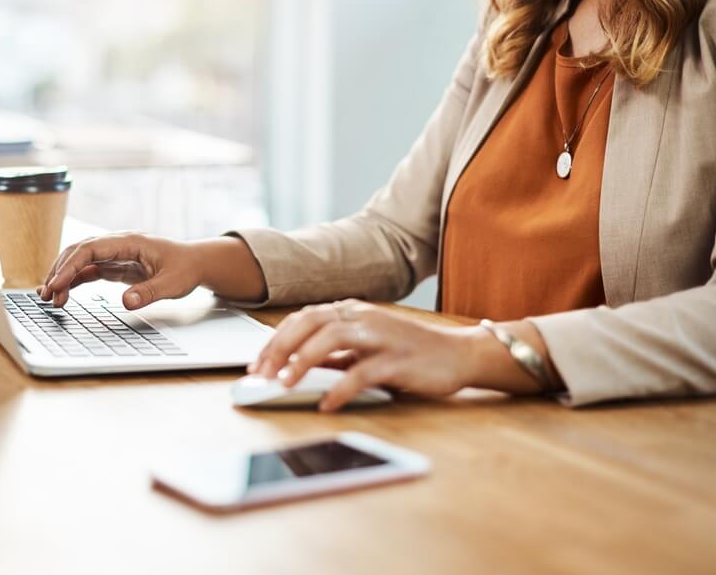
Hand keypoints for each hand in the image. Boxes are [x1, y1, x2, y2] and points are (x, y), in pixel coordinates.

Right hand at [39, 233, 202, 308]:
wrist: (195, 263)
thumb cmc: (185, 269)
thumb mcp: (172, 284)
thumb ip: (150, 292)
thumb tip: (127, 302)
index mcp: (130, 242)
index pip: (91, 249)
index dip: (71, 266)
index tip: (57, 284)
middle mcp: (118, 244)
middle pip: (79, 251)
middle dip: (59, 271)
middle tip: (47, 296)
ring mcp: (115, 254)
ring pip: (80, 260)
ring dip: (63, 276)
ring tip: (50, 298)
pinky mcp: (115, 265)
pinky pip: (88, 269)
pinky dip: (74, 280)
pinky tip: (63, 293)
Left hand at [249, 299, 485, 410]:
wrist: (459, 354)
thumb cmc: (410, 353)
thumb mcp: (367, 349)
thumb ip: (336, 355)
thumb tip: (297, 367)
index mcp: (353, 312)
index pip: (303, 319)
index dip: (275, 340)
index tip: (256, 364)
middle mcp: (364, 317)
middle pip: (311, 322)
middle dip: (280, 348)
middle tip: (261, 374)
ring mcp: (382, 336)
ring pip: (332, 338)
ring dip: (302, 361)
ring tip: (284, 384)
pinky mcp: (399, 360)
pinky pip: (363, 372)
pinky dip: (340, 388)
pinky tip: (326, 404)